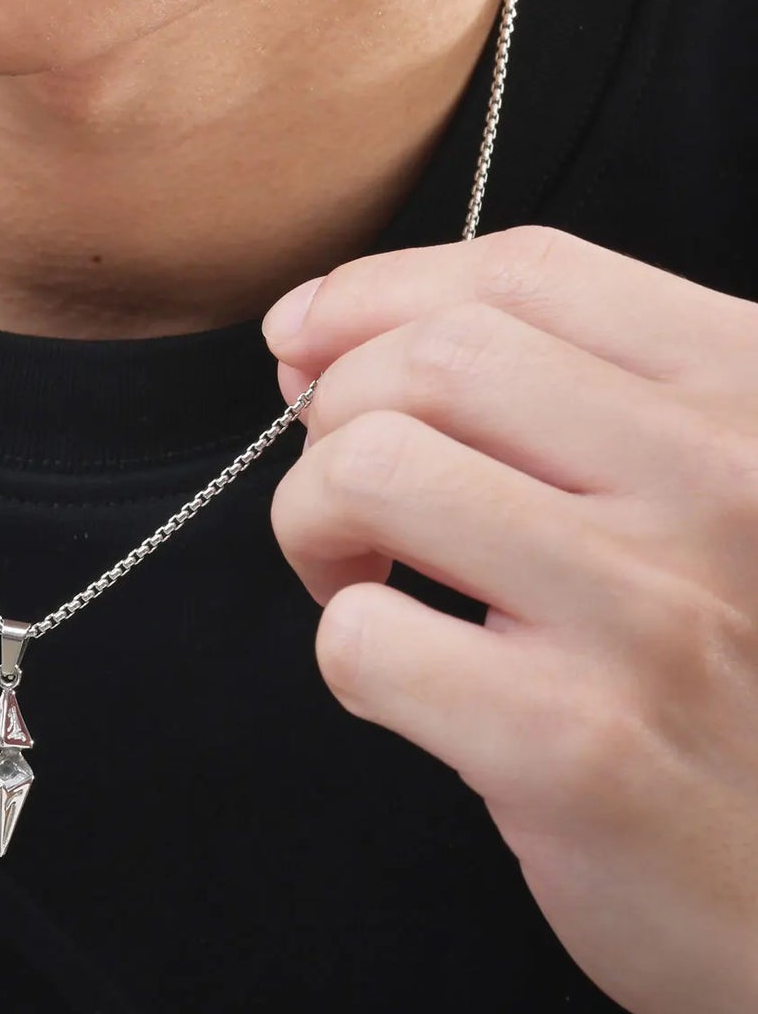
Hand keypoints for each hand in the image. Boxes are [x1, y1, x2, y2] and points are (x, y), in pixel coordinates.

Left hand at [261, 224, 757, 1013]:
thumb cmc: (737, 680)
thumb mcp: (711, 497)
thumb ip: (554, 398)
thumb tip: (318, 333)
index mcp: (754, 397)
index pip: (528, 271)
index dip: (378, 292)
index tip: (301, 338)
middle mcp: (725, 482)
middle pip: (435, 359)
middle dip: (334, 412)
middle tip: (347, 494)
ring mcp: (651, 612)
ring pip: (375, 469)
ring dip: (314, 518)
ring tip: (355, 574)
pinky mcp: (577, 743)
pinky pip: (366, 635)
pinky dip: (345, 645)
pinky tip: (405, 679)